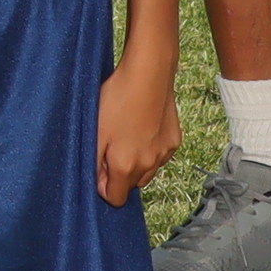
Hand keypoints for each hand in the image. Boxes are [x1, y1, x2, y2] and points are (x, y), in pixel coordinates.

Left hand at [97, 56, 181, 203]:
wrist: (149, 72)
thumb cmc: (117, 98)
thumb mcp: (95, 131)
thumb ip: (95, 163)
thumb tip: (99, 183)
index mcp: (126, 166)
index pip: (115, 198)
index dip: (103, 185)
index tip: (99, 163)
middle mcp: (149, 165)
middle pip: (132, 185)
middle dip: (119, 173)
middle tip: (111, 145)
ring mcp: (165, 153)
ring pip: (147, 171)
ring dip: (136, 162)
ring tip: (126, 134)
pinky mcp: (175, 140)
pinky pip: (159, 156)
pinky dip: (150, 149)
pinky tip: (141, 127)